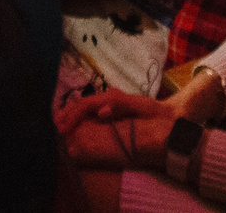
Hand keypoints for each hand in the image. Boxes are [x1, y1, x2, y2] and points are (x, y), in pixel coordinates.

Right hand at [60, 90, 178, 172]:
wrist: (169, 116)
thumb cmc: (154, 112)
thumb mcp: (138, 107)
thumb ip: (119, 106)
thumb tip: (100, 111)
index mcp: (111, 98)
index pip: (86, 104)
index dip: (73, 115)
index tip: (63, 127)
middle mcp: (108, 99)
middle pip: (82, 104)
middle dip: (68, 113)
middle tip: (56, 126)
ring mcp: (109, 105)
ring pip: (85, 107)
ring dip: (72, 115)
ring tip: (61, 125)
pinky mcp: (112, 112)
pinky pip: (92, 114)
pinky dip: (80, 118)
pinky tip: (75, 126)